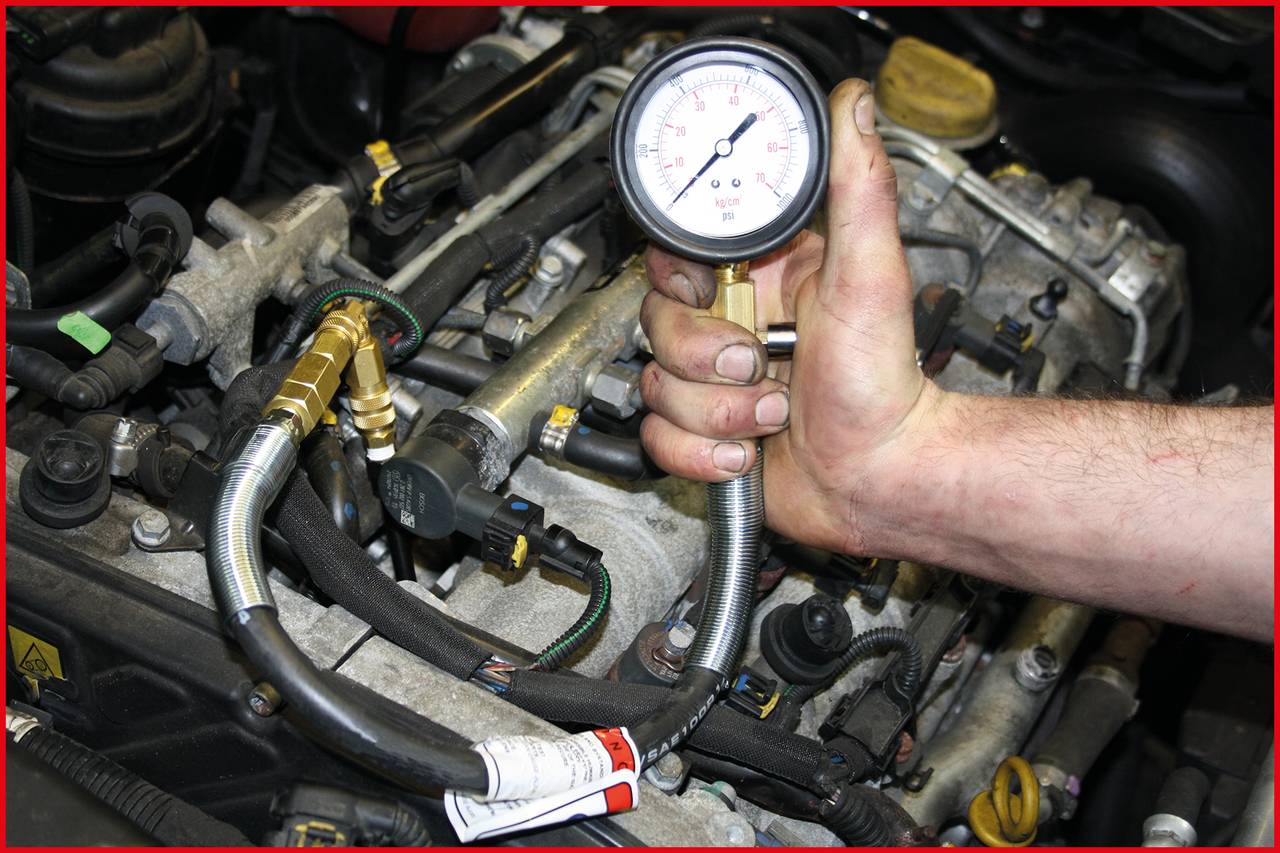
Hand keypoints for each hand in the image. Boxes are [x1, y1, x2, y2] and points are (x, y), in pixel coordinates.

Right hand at [639, 79, 943, 554]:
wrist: (880, 479)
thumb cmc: (885, 386)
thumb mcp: (870, 275)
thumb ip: (857, 188)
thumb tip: (853, 105)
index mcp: (761, 280)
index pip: (677, 258)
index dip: (682, 280)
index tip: (712, 296)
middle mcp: (731, 327)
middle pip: (655, 323)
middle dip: (706, 358)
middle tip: (759, 364)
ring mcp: (714, 382)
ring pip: (656, 384)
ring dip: (715, 411)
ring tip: (771, 414)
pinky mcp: (703, 431)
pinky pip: (658, 436)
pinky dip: (701, 452)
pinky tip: (747, 450)